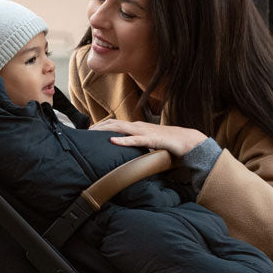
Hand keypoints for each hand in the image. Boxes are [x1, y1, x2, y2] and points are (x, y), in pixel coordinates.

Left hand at [89, 118, 206, 156]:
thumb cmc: (168, 143)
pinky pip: (135, 140)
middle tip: (84, 132)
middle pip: (113, 123)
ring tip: (92, 133)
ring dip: (106, 130)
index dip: (100, 126)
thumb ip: (136, 144)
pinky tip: (113, 141)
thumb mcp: (148, 143)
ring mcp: (145, 132)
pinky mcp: (152, 140)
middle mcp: (139, 126)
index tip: (87, 131)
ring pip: (121, 128)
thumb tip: (125, 150)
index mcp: (137, 127)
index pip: (114, 123)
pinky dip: (123, 140)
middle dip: (98, 127)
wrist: (188, 141)